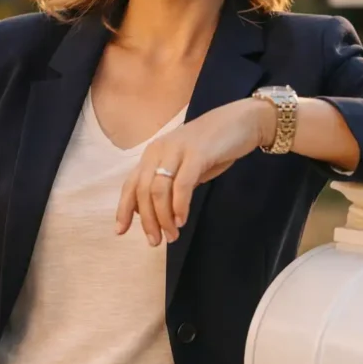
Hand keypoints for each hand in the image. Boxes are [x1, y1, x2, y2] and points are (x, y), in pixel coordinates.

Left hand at [115, 98, 274, 245]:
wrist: (241, 122)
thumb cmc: (213, 147)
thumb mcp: (184, 168)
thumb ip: (169, 185)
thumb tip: (154, 212)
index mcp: (153, 154)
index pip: (131, 184)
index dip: (124, 209)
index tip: (121, 231)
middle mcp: (159, 150)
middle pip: (143, 191)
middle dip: (147, 220)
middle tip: (156, 241)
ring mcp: (176, 150)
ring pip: (159, 190)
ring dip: (163, 217)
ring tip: (172, 235)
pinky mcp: (196, 153)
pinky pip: (181, 184)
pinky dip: (179, 205)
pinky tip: (182, 220)